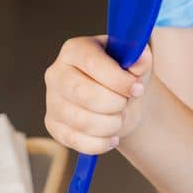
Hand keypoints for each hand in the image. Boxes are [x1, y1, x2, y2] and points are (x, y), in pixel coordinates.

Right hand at [44, 36, 153, 154]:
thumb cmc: (125, 77)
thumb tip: (140, 58)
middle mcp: (56, 73)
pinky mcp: (52, 125)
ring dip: (110, 125)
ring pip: (80, 121)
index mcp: (75, 49)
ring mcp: (52, 100)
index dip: (118, 79)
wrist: (120, 101)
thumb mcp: (137, 63)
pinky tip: (112, 136)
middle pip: (84, 94)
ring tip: (120, 118)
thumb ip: (141, 58)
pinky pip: (75, 140)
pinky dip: (100, 143)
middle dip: (114, 103)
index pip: (93, 63)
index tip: (138, 88)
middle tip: (126, 103)